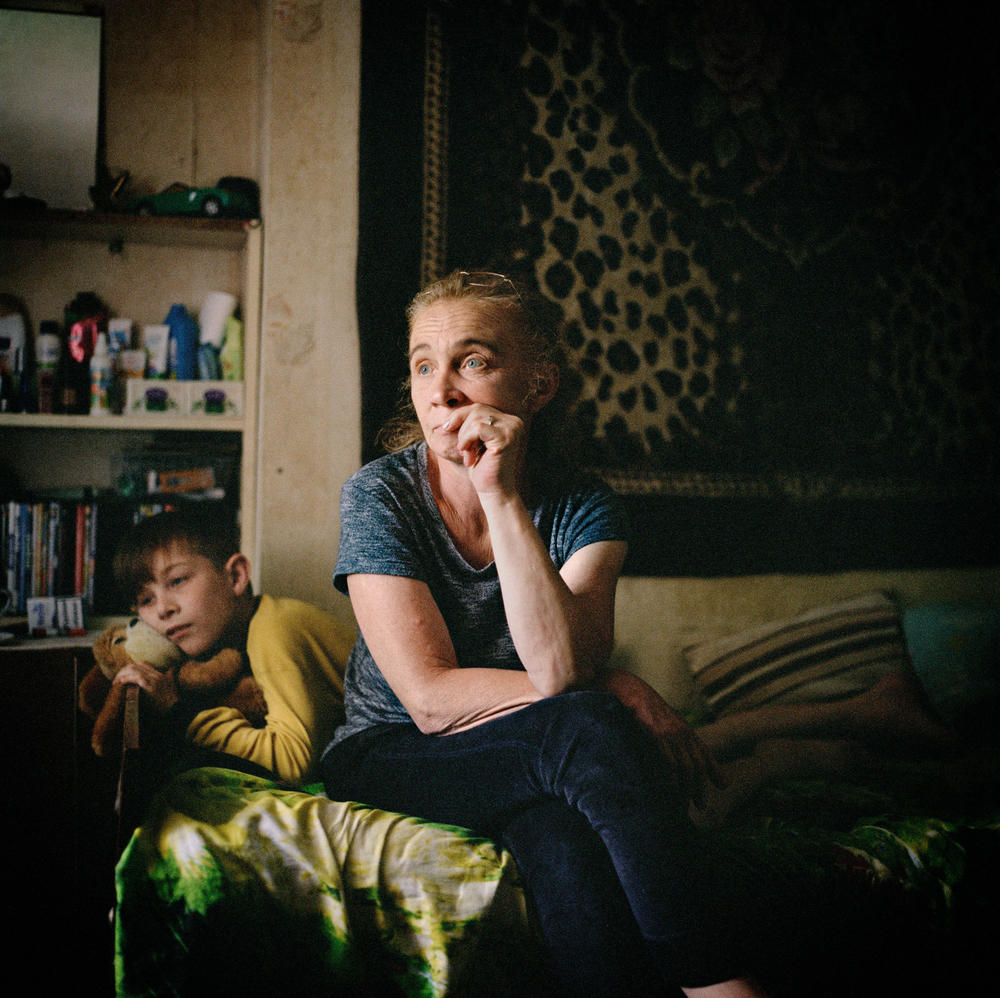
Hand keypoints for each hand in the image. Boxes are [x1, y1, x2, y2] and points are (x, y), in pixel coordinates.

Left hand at [113, 660, 179, 712]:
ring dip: (123, 674)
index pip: (143, 664)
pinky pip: (137, 678)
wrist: (176, 708)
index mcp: (159, 674)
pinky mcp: (151, 687)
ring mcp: (154, 681)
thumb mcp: (173, 683)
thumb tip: (174, 666)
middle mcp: (156, 675)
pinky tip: (121, 682)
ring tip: (116, 681)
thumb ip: (172, 673)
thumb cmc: (173, 697)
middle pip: (136, 666)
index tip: (124, 673)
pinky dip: (127, 679)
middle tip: (117, 678)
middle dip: (124, 670)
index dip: (131, 666)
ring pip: (135, 670)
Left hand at [445, 404, 526, 495]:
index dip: (459, 417)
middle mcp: (514, 422)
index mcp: (509, 421)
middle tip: (463, 450)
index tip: (445, 430)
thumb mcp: (472, 441)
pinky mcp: (506, 438)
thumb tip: (442, 409)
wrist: (493, 492)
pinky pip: (477, 428)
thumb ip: (466, 423)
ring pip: (475, 418)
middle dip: (462, 429)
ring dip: (464, 437)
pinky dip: (467, 440)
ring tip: (468, 454)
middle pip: (477, 409)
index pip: (479, 407)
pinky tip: (469, 455)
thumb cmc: (482, 468)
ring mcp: (512, 429)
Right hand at [599, 668, 725, 806]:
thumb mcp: (664, 722)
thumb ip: (675, 739)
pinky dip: (671, 775)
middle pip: (698, 764)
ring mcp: (669, 732)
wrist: (628, 686)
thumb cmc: (644, 706)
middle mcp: (682, 731)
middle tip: (700, 807)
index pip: (705, 753)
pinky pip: (667, 757)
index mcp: (685, 729)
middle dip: (700, 787)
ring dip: (686, 787)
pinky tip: (670, 788)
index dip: (715, 770)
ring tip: (683, 805)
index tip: (723, 786)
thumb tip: (678, 758)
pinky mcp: (655, 732)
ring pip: (685, 765)